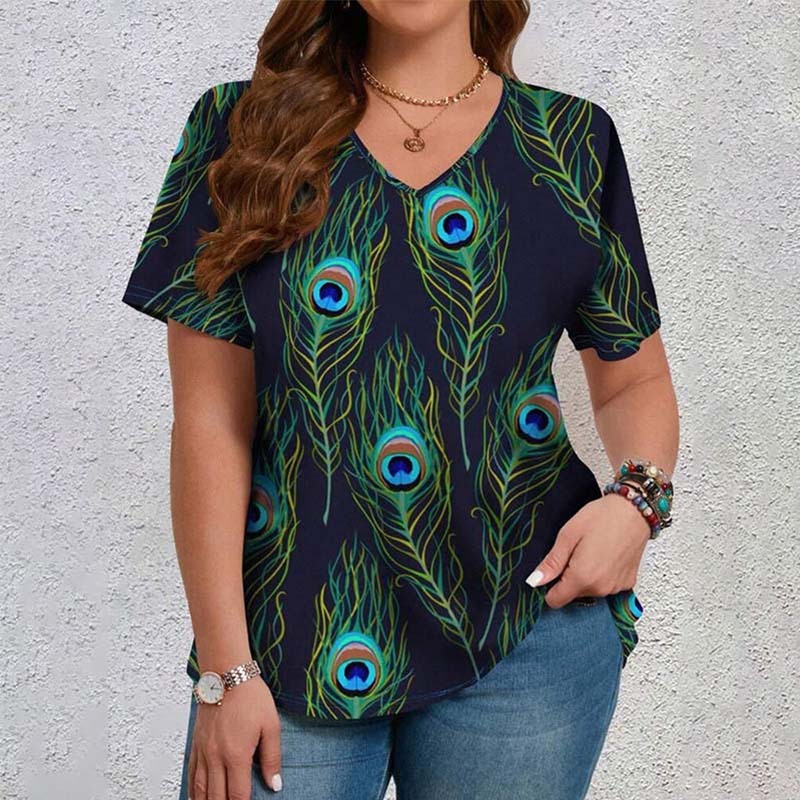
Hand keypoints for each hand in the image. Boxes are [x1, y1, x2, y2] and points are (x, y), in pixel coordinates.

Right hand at [188, 676, 282, 798]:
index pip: (238, 796)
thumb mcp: (271, 725)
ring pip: (200, 790)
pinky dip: (193, 791)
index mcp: (236, 755)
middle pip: (217, 798)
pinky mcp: (196, 744)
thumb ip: (272, 758)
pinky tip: (197, 798)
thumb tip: (275, 784)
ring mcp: (203, 752)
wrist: (226, 674)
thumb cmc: (250, 696)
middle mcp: (216, 757)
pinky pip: (191, 775)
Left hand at [526, 492, 650, 608]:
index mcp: (582, 578)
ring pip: (590, 590)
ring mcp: (616, 587)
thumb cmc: (602, 517)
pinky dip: (602, 574)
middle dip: (568, 578)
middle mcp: (601, 588)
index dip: (548, 587)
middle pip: (572, 595)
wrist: (635, 510)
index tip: (552, 570)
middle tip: (574, 552)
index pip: (555, 601)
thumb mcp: (568, 535)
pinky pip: (606, 585)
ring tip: (591, 550)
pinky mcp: (628, 582)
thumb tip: (535, 580)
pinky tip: (605, 555)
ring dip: (586, 576)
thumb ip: (552, 562)